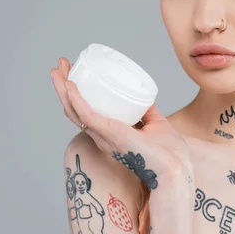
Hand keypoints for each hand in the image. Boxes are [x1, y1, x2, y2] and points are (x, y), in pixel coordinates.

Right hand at [51, 57, 192, 188]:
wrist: (176, 169)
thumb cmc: (169, 154)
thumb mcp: (156, 124)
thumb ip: (148, 112)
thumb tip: (144, 96)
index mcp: (109, 135)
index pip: (84, 114)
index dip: (74, 96)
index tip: (73, 74)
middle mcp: (101, 136)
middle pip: (73, 110)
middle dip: (63, 86)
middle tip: (60, 64)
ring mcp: (104, 135)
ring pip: (73, 111)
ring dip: (62, 89)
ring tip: (58, 68)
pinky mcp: (109, 133)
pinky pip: (86, 115)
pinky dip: (76, 99)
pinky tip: (70, 85)